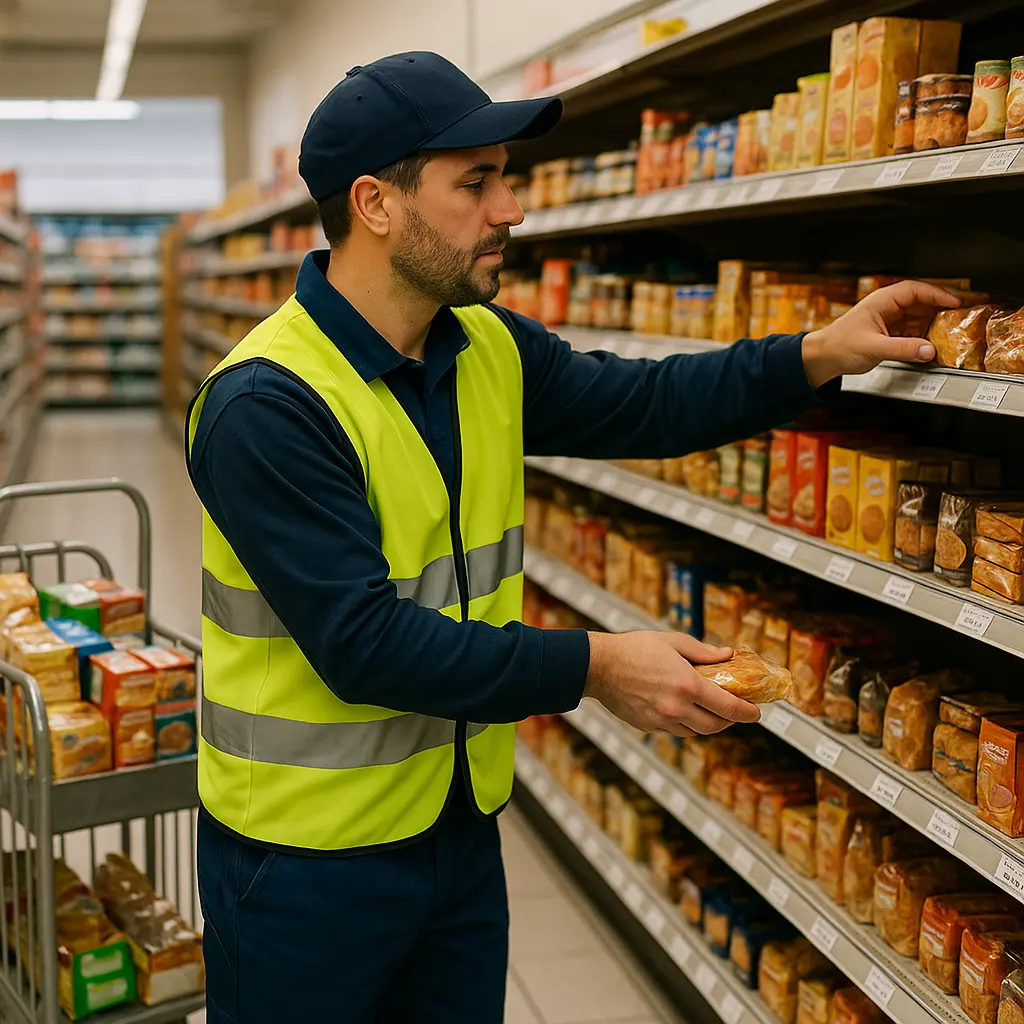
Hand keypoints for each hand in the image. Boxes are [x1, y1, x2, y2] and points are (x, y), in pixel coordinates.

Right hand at [584, 631, 760, 735]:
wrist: (599, 666)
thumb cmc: (633, 649)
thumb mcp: (672, 642)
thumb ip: (703, 651)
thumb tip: (727, 655)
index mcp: (687, 685)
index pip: (728, 707)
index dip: (747, 712)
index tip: (756, 712)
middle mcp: (677, 707)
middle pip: (715, 726)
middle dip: (730, 721)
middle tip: (734, 711)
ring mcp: (662, 719)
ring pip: (696, 732)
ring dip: (708, 724)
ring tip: (710, 711)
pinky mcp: (648, 726)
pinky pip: (675, 731)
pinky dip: (686, 724)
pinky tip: (683, 710)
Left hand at [801, 280, 961, 387]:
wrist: (823, 358)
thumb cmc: (839, 346)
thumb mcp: (873, 347)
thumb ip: (902, 349)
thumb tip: (928, 350)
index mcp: (882, 301)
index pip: (916, 290)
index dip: (938, 294)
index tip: (956, 302)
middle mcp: (887, 308)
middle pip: (921, 303)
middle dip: (942, 308)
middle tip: (962, 315)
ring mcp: (889, 320)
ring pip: (919, 318)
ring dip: (934, 325)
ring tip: (952, 331)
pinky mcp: (889, 334)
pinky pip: (912, 332)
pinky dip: (924, 337)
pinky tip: (933, 344)